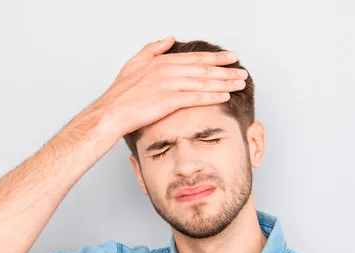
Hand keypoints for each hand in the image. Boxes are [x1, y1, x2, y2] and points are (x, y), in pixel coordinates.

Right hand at [90, 36, 247, 137]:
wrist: (111, 112)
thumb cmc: (121, 92)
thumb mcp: (135, 62)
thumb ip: (154, 49)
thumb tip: (170, 38)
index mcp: (162, 61)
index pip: (196, 58)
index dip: (216, 58)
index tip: (232, 57)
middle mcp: (168, 70)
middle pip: (204, 68)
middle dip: (226, 70)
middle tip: (243, 71)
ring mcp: (169, 85)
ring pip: (203, 82)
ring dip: (224, 82)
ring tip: (240, 84)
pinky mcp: (168, 101)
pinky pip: (195, 97)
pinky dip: (212, 96)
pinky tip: (225, 96)